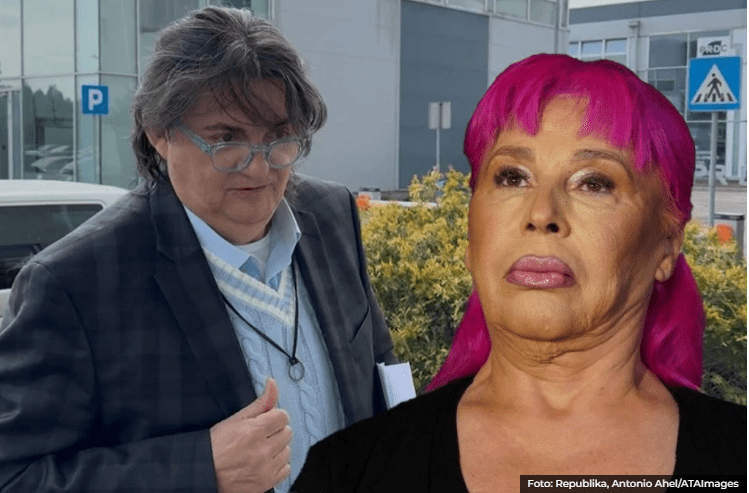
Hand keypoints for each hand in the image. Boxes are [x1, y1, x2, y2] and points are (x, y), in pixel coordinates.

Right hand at [210, 378, 291, 492]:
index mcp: (254, 431)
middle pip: (286, 432)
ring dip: (277, 449)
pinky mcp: (266, 483)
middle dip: (275, 432)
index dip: (274, 417)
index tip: (266, 421)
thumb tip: (273, 384)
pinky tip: (264, 462)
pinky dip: (277, 465)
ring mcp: (265, 468)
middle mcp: (262, 450)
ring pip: (287, 451)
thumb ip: (260, 403)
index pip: (282, 416)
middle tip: (260, 436)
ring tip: (260, 450)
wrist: (203, 472)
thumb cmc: (216, 445)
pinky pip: (285, 469)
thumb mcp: (236, 419)